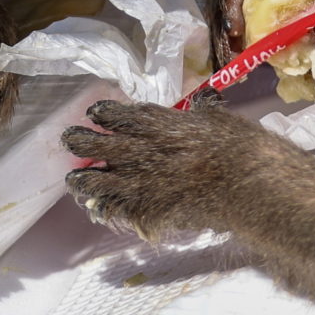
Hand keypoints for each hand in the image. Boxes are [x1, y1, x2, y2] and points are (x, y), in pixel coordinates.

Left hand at [65, 97, 290, 237]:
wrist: (244, 183)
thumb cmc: (236, 144)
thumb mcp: (216, 117)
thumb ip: (200, 112)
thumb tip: (202, 103)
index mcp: (153, 122)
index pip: (113, 114)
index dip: (100, 115)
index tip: (92, 115)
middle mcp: (137, 150)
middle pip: (93, 145)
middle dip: (78, 142)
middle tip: (70, 141)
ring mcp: (137, 183)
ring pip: (95, 182)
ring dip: (83, 181)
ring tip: (75, 182)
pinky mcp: (144, 211)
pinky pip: (116, 211)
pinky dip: (108, 209)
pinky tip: (103, 209)